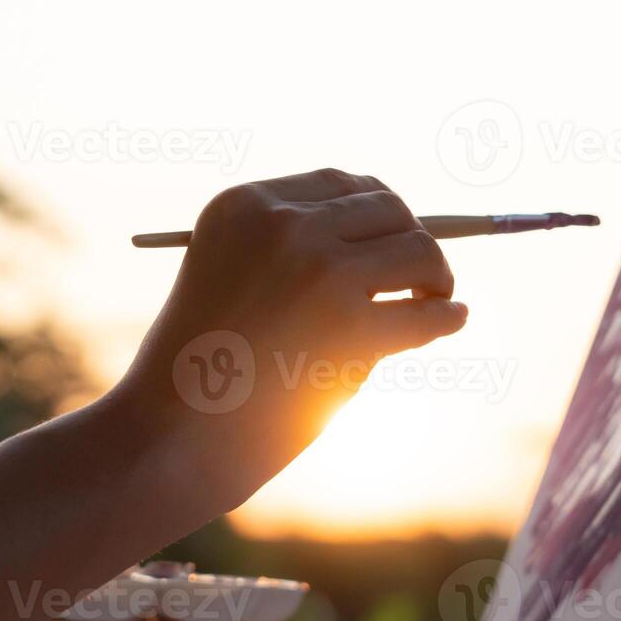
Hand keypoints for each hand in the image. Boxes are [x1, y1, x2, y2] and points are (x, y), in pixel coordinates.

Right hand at [115, 169, 467, 512]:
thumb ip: (292, 255)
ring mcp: (319, 269)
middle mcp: (283, 224)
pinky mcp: (351, 325)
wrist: (168, 437)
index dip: (378, 209)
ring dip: (435, 274)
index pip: (338, 183)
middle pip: (386, 206)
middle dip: (411, 237)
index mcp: (244, 205)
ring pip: (418, 249)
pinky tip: (452, 321)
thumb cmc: (197, 371)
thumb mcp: (227, 281)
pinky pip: (427, 312)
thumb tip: (390, 244)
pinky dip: (447, 316)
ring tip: (436, 299)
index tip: (395, 234)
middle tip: (423, 274)